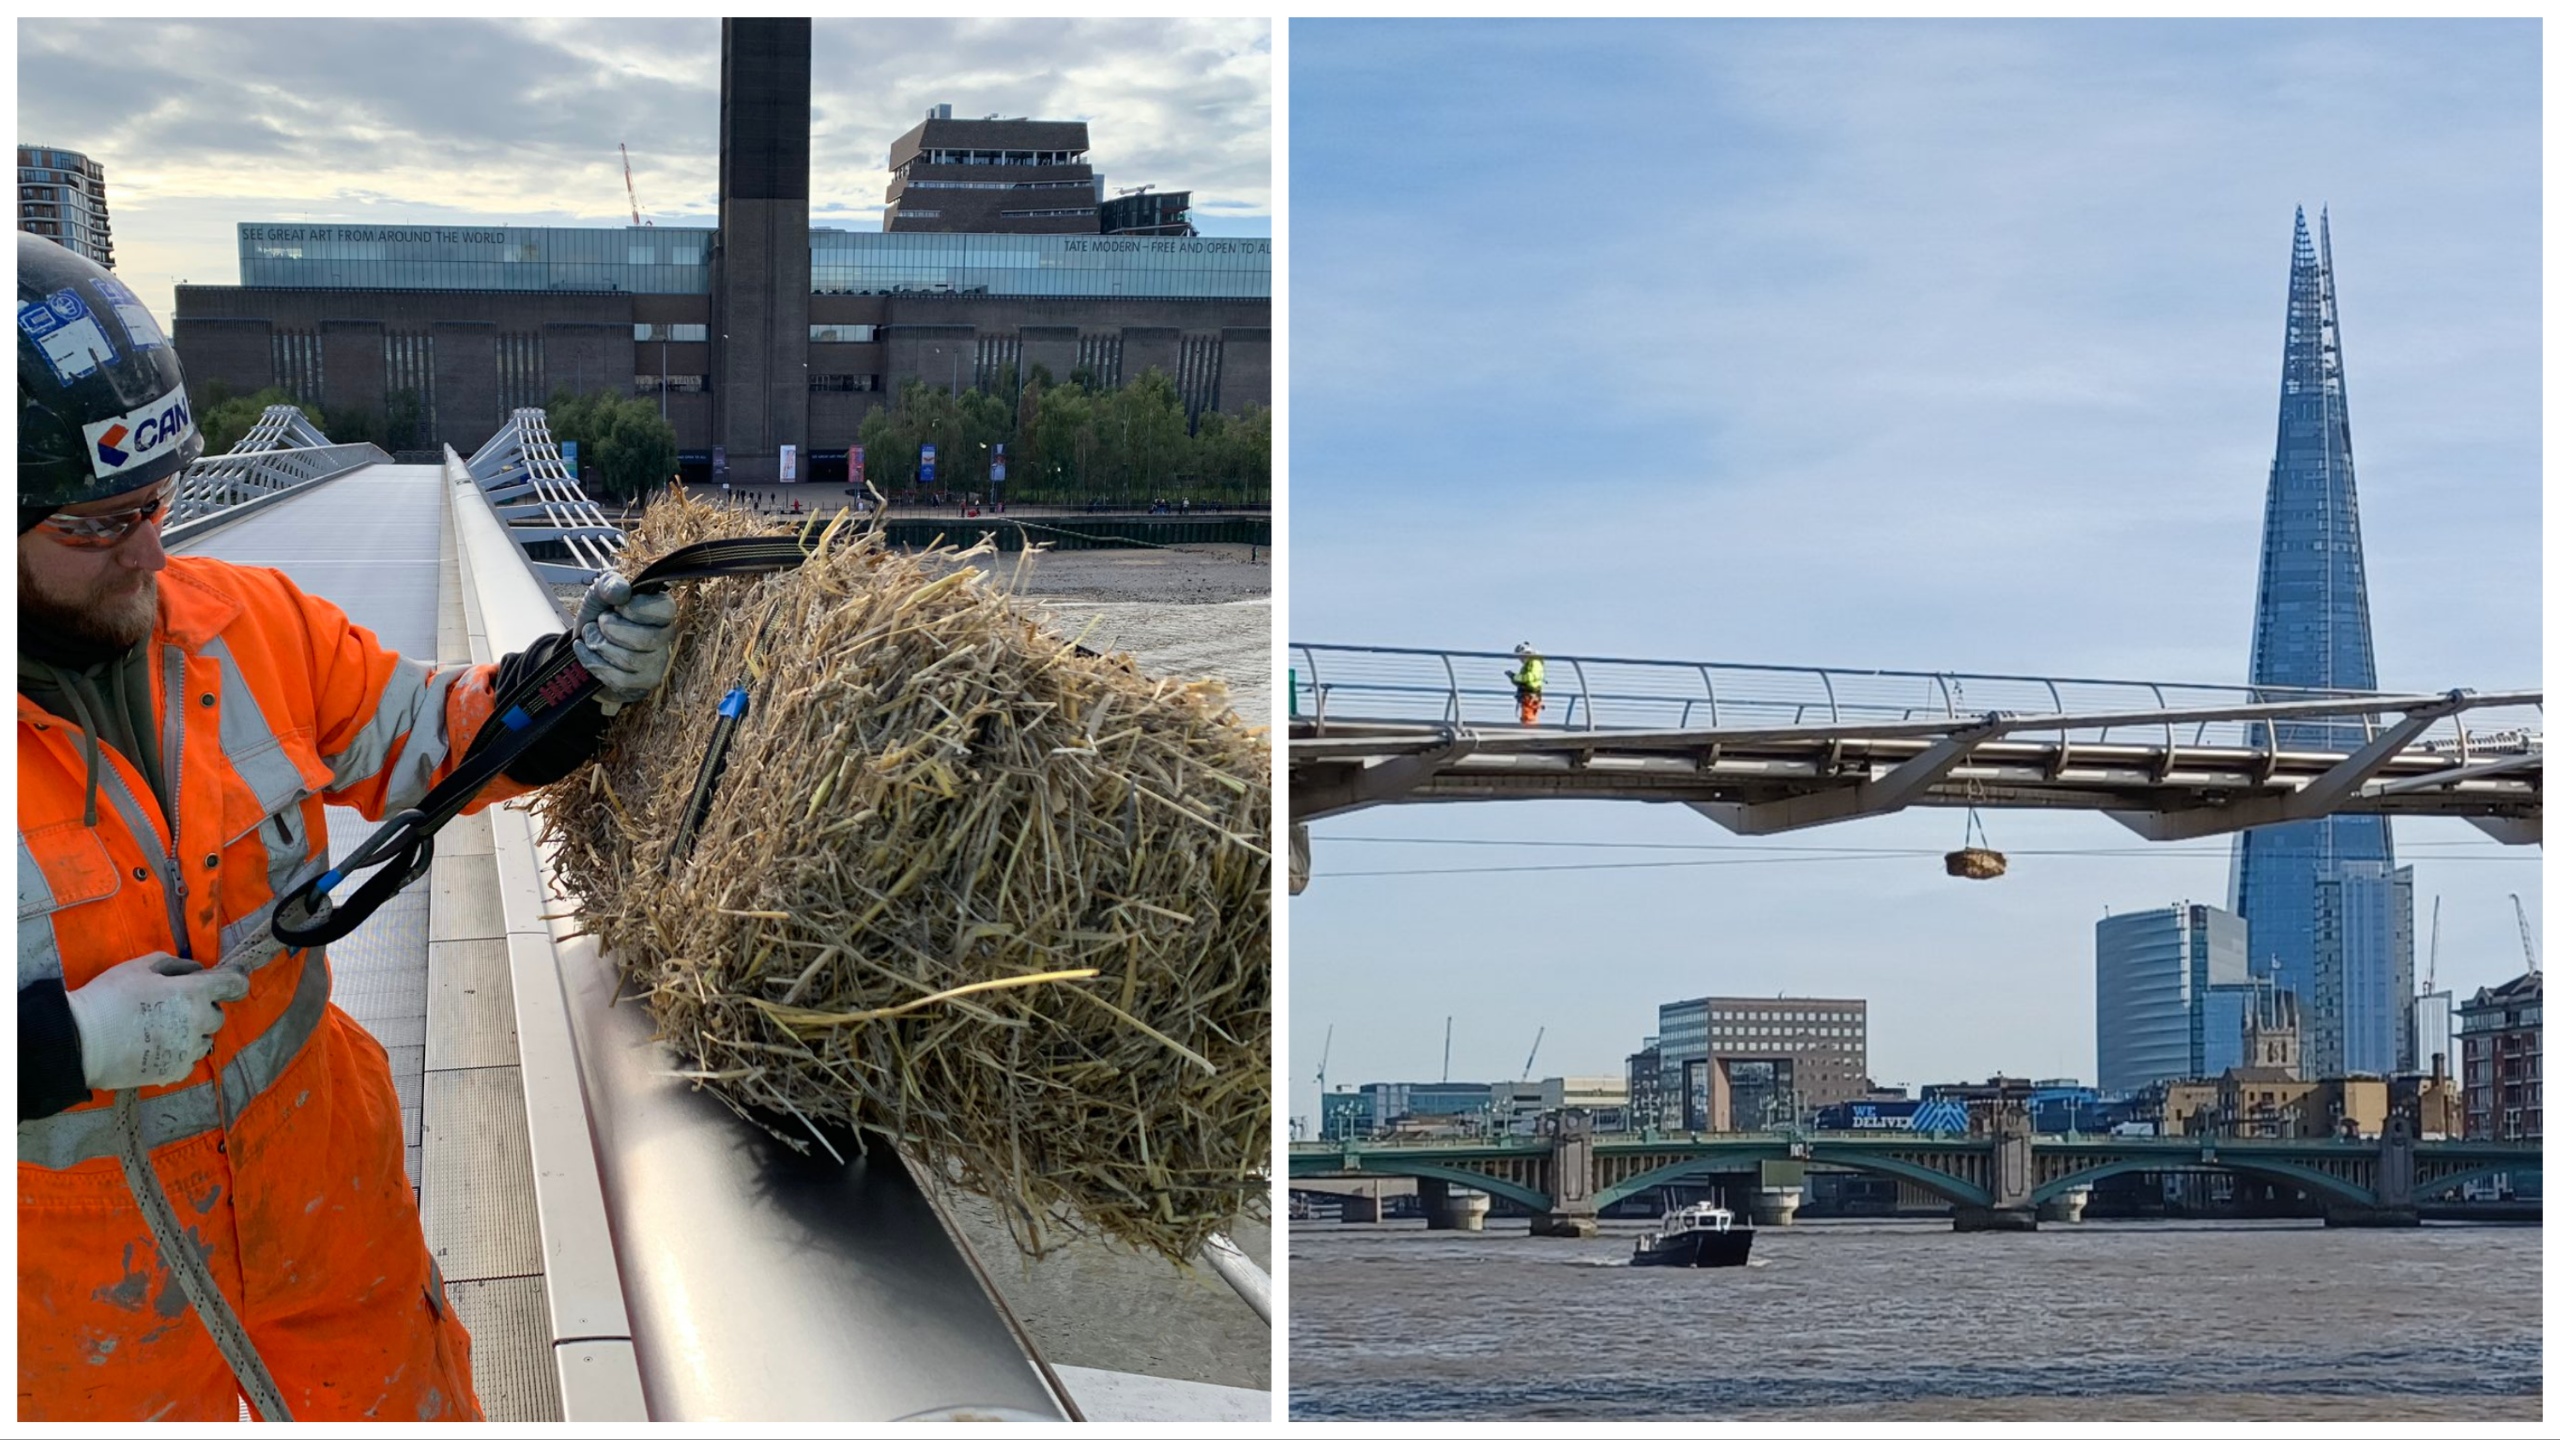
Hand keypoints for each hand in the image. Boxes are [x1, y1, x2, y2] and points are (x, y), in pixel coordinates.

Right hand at [65, 953, 250, 1090]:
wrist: (82, 1041)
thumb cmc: (110, 997)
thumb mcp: (139, 968)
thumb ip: (172, 964)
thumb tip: (194, 970)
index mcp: (194, 993)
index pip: (234, 985)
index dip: (233, 982)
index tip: (225, 983)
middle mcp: (199, 1022)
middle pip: (217, 1016)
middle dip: (202, 1010)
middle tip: (175, 1008)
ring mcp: (189, 1049)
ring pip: (205, 1040)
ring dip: (193, 1034)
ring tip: (164, 1031)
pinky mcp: (176, 1070)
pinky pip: (189, 1059)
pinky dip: (180, 1053)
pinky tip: (157, 1048)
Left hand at [572, 572, 678, 708]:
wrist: (586, 645)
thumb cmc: (600, 616)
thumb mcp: (599, 594)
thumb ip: (609, 585)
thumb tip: (622, 592)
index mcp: (662, 612)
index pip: (665, 610)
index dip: (634, 608)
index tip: (617, 607)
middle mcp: (665, 639)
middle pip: (646, 638)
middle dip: (610, 629)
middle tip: (598, 623)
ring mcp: (656, 664)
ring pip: (630, 660)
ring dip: (599, 645)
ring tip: (590, 636)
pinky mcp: (642, 684)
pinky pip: (619, 678)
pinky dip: (593, 662)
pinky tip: (585, 651)